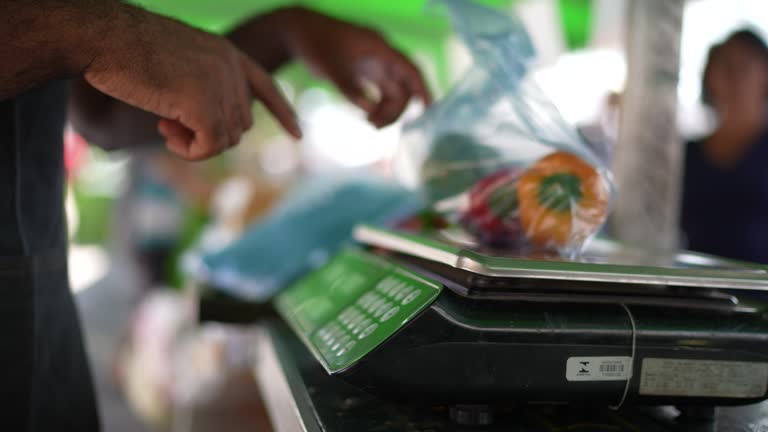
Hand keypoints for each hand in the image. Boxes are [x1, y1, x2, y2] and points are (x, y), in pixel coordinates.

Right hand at [84, 6, 300, 160]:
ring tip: (164, 125)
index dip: (282, 112)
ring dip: (195, 143)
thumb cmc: (126, 50)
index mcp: (226, 53)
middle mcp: (231, 67)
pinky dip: (190, 151)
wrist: (103, 37)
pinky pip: (210, 146)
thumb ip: (202, 85)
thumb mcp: (176, 63)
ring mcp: (220, 84)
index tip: (298, 135)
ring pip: (226, 139)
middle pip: (239, 124)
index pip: (265, 86)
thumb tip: (217, 128)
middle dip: (209, 134)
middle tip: (170, 125)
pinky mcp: (204, 103)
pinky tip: (165, 133)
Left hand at [233, 8, 430, 127]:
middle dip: (395, 110)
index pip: (409, 69)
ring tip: (369, 125)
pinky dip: (377, 106)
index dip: (422, 88)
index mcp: (379, 48)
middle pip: (402, 87)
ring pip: (392, 92)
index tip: (429, 108)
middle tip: (374, 127)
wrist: (299, 32)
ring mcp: (373, 64)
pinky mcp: (364, 71)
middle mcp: (381, 56)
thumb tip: (370, 111)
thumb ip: (350, 90)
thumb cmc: (316, 46)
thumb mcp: (331, 69)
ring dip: (386, 111)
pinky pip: (380, 92)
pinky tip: (367, 117)